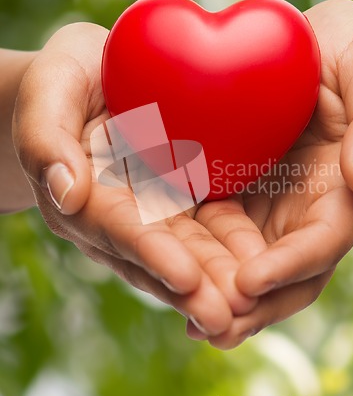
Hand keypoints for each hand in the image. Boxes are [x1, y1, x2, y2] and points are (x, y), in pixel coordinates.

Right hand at [12, 23, 263, 335]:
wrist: (97, 78)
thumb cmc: (68, 79)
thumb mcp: (50, 89)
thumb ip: (45, 136)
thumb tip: (67, 194)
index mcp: (86, 194)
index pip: (118, 227)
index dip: (150, 252)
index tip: (185, 277)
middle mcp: (121, 214)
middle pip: (158, 254)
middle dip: (193, 287)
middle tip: (229, 318)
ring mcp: (154, 210)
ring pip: (188, 250)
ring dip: (217, 280)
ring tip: (251, 307)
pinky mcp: (182, 198)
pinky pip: (209, 226)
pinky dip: (232, 250)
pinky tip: (262, 269)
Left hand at [188, 0, 352, 348]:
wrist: (321, 53)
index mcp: (345, 190)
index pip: (323, 241)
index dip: (290, 266)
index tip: (250, 283)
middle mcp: (308, 210)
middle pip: (283, 272)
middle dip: (251, 304)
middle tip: (208, 327)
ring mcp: (272, 205)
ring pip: (247, 261)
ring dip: (219, 293)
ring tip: (185, 318)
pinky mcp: (239, 190)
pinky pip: (217, 230)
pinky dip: (198, 255)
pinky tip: (165, 268)